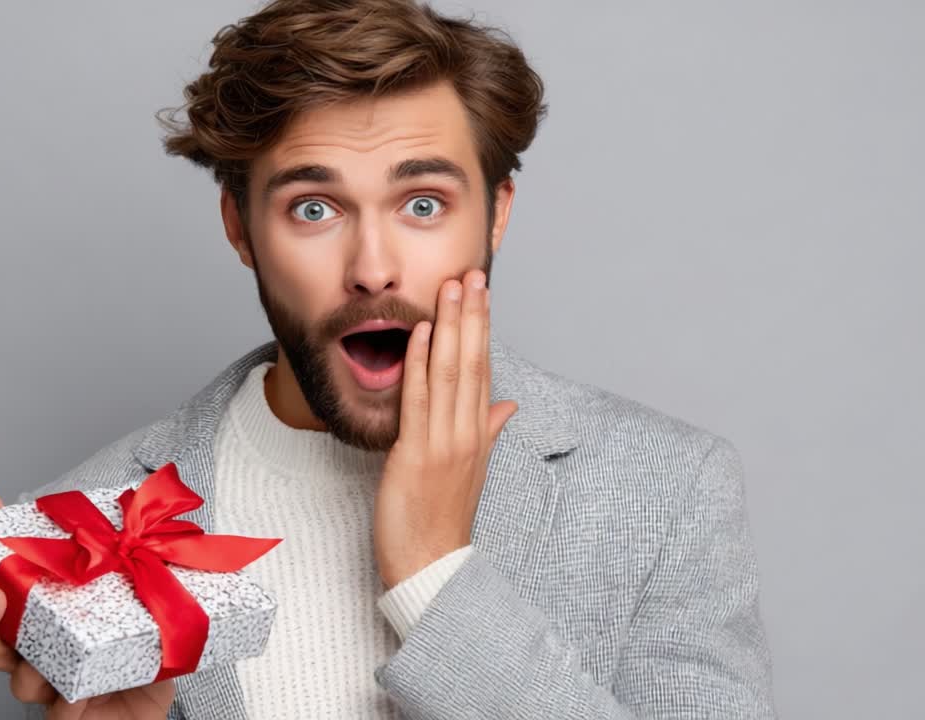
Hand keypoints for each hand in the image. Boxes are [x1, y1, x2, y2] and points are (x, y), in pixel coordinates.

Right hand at [0, 489, 177, 718]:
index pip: (2, 580)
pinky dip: (64, 706)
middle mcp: (37, 652)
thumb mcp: (136, 588)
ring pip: (20, 682)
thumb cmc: (138, 642)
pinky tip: (76, 695)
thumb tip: (132, 502)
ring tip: (44, 664)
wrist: (158, 696)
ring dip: (28, 671)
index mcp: (42, 616)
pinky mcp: (73, 717)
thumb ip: (129, 555)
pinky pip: (58, 716)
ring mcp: (50, 687)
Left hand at [373, 269, 518, 588]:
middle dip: (471, 315)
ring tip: (451, 288)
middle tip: (472, 273)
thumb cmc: (443, 519)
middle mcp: (467, 432)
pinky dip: (419, 364)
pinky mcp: (417, 455)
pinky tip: (418, 333)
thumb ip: (488, 431)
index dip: (482, 327)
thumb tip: (507, 405)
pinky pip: (418, 401)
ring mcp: (444, 443)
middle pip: (472, 362)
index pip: (483, 368)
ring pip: (450, 374)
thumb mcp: (471, 470)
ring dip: (449, 327)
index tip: (481, 292)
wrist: (432, 565)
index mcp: (478, 433)